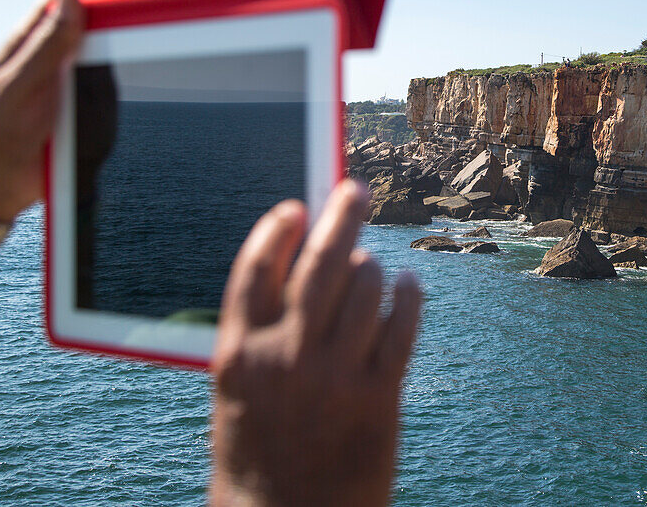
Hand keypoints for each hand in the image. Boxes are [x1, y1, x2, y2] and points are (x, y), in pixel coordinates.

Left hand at [0, 0, 130, 222]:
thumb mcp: (16, 88)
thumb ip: (45, 47)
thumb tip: (71, 1)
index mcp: (27, 44)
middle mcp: (49, 58)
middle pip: (89, 21)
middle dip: (118, 8)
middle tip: (149, 6)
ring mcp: (65, 84)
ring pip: (103, 56)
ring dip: (122, 50)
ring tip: (140, 48)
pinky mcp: (78, 110)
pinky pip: (108, 92)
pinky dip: (118, 87)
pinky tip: (123, 91)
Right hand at [210, 180, 422, 506]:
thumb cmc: (260, 456)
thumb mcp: (240, 394)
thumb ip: (262, 336)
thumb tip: (304, 268)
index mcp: (238, 355)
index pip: (255, 270)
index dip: (275, 230)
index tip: (295, 206)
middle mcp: (285, 357)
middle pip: (320, 262)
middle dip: (341, 214)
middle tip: (356, 190)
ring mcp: (334, 375)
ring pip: (367, 285)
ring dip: (374, 267)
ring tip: (375, 268)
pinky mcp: (379, 395)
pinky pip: (402, 324)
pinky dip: (408, 295)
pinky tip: (408, 284)